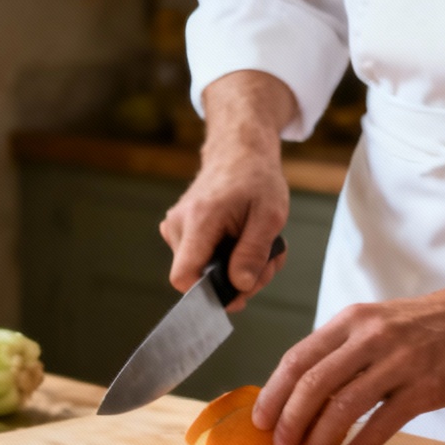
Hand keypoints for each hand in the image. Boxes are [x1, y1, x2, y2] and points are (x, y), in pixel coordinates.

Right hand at [159, 71, 296, 307]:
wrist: (239, 151)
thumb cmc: (256, 178)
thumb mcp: (270, 215)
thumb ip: (253, 253)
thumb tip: (240, 286)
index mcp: (199, 220)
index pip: (184, 277)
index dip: (209, 293)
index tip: (239, 290)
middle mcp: (177, 226)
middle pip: (198, 279)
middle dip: (237, 280)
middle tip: (267, 262)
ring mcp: (174, 228)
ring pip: (202, 272)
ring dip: (236, 270)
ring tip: (259, 247)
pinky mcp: (178, 231)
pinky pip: (200, 260)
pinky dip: (227, 260)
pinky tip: (243, 243)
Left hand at [251, 204, 444, 444]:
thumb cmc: (429, 324)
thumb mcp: (377, 322)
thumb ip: (342, 350)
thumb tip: (302, 391)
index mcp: (351, 320)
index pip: (297, 358)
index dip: (274, 394)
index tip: (262, 421)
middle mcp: (370, 337)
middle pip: (313, 384)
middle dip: (290, 421)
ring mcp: (399, 361)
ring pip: (343, 406)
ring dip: (319, 438)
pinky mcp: (426, 386)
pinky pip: (382, 422)